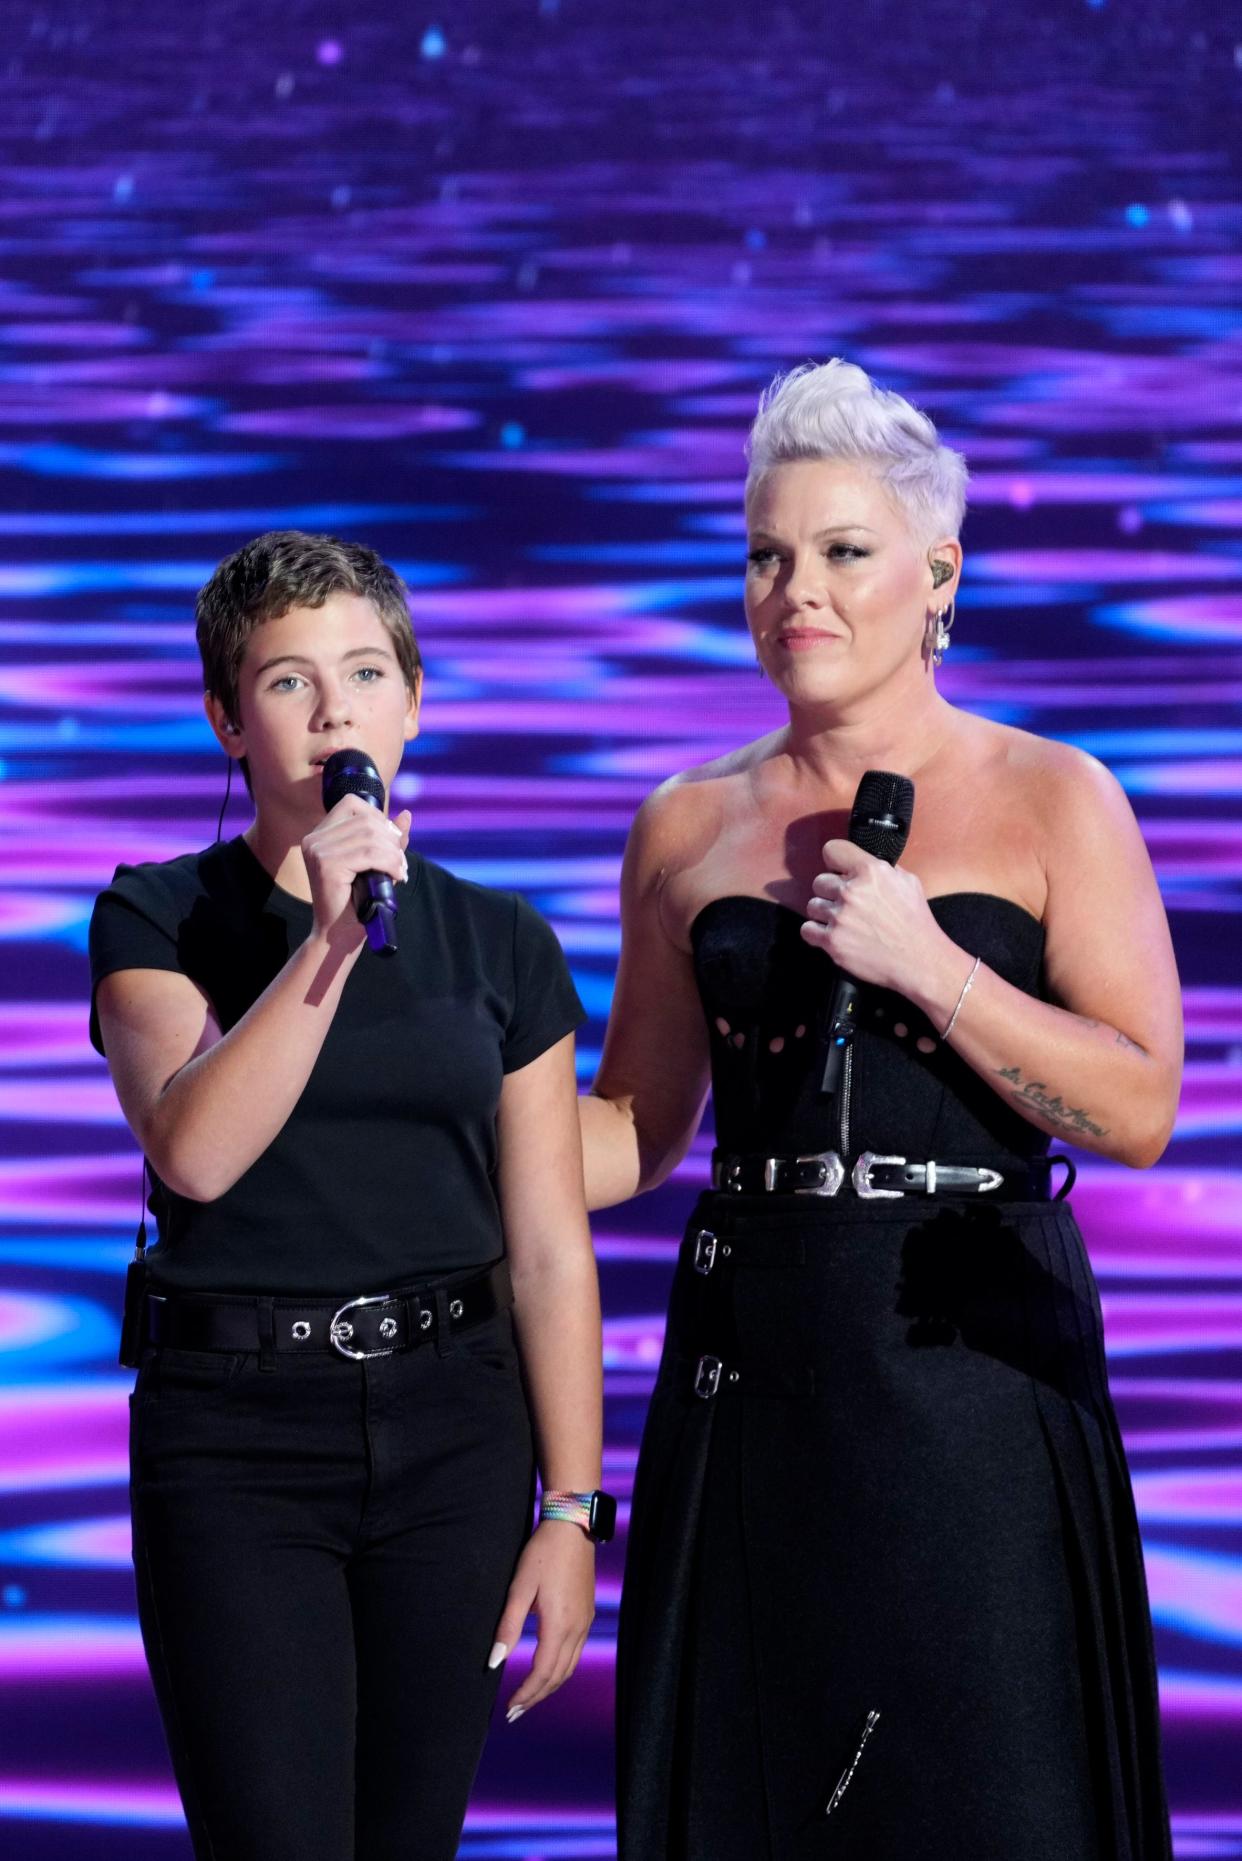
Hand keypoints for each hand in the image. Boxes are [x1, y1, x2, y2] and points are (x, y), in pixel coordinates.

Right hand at [301, 795, 411, 945]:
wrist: (340, 934)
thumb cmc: (357, 900)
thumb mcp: (375, 863)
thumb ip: (388, 839)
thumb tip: (406, 815)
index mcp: (319, 834)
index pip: (352, 804)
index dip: (378, 817)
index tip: (391, 842)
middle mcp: (314, 839)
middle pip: (365, 820)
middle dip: (391, 839)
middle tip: (400, 862)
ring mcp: (318, 852)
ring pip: (370, 837)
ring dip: (394, 854)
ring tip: (399, 871)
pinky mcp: (326, 866)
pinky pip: (369, 855)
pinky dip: (390, 863)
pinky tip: (396, 877)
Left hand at [489, 1520, 594, 1721]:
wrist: (572, 1526)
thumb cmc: (543, 1553)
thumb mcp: (520, 1588)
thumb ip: (508, 1626)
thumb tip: (495, 1661)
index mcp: (559, 1625)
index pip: (542, 1673)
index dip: (526, 1693)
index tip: (510, 1708)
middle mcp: (577, 1628)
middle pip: (558, 1676)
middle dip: (537, 1696)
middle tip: (515, 1712)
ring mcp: (585, 1621)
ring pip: (569, 1666)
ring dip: (549, 1685)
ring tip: (529, 1697)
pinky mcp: (587, 1612)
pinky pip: (575, 1652)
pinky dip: (560, 1669)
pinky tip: (547, 1669)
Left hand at [801, 838, 945, 995]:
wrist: (919, 960)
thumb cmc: (916, 922)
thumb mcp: (908, 882)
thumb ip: (883, 870)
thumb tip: (866, 863)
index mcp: (870, 871)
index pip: (832, 850)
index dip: (835, 861)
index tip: (838, 870)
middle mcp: (851, 891)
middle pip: (819, 882)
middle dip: (831, 892)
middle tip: (847, 903)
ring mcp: (840, 917)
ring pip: (813, 906)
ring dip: (825, 913)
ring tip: (843, 922)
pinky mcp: (832, 941)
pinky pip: (807, 930)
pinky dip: (816, 933)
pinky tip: (832, 934)